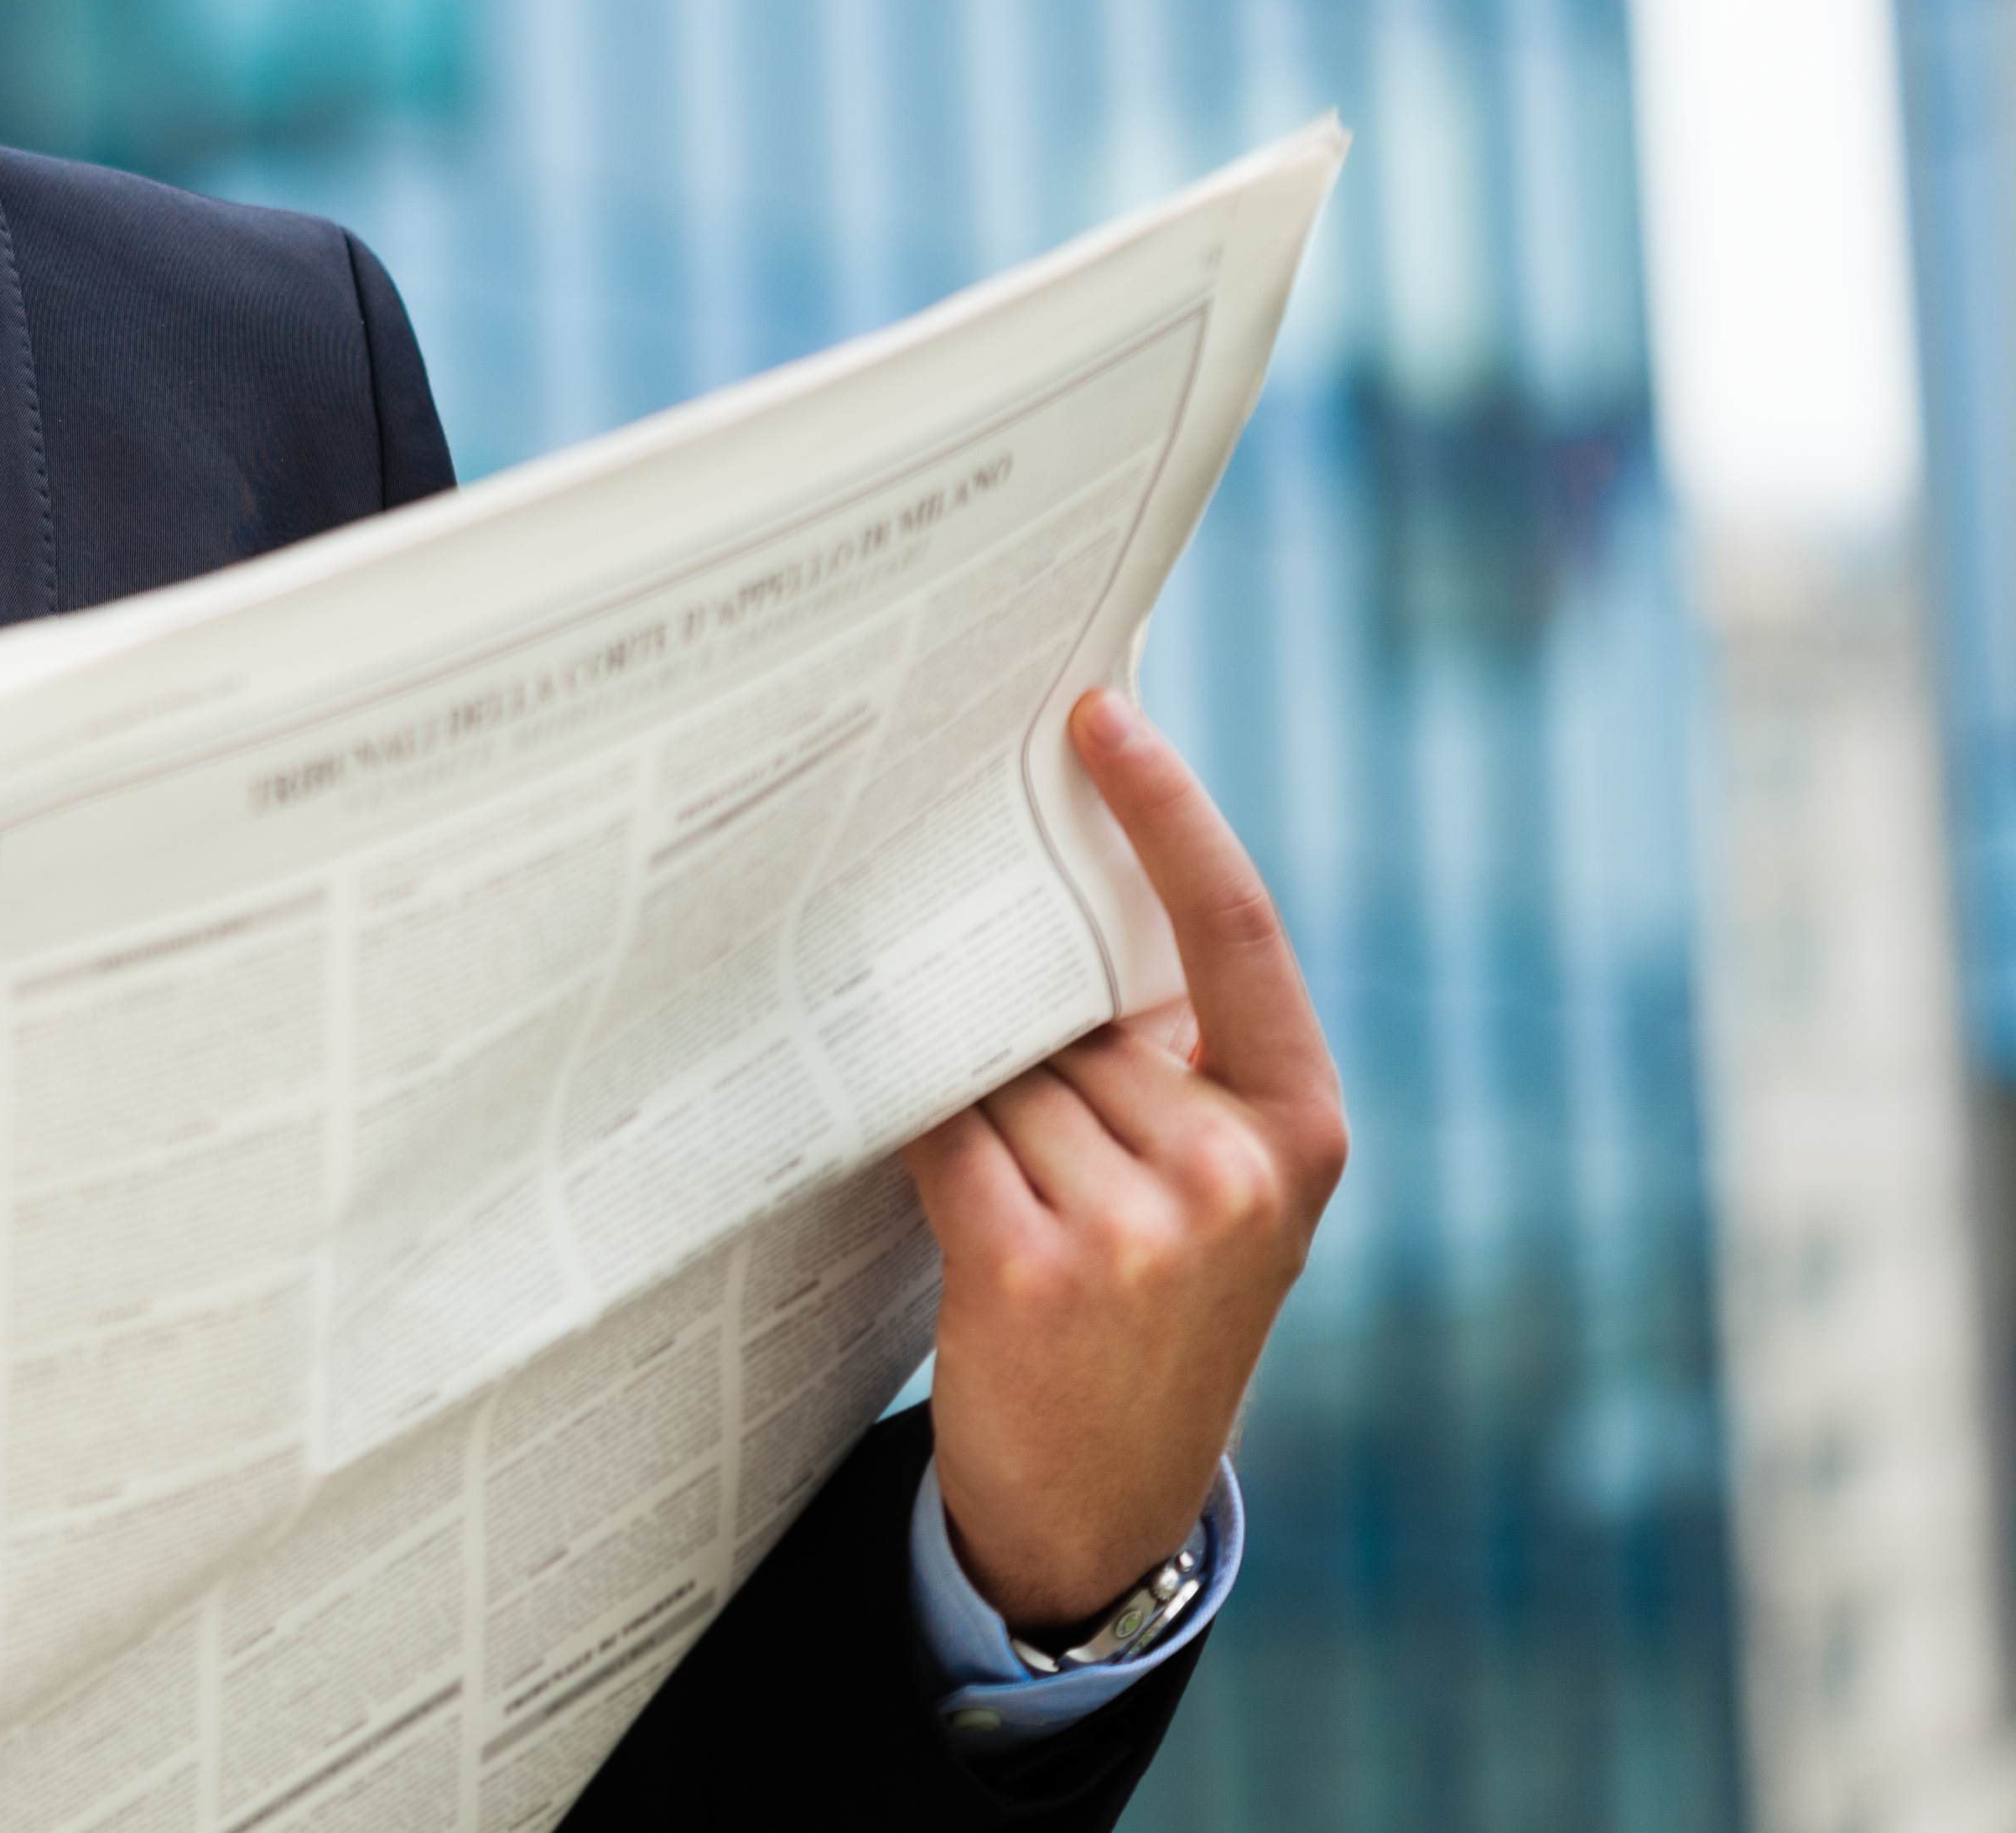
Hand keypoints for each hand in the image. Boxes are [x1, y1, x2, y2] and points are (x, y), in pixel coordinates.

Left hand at [901, 688, 1346, 1632]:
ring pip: (1000, 1071)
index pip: (1232, 927)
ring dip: (971, 1101)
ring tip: (1001, 1194)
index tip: (1102, 712)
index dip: (1167, 809)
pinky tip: (936, 1187)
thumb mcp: (1210, 1191)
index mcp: (1299, 1125)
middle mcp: (1238, 1166)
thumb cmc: (1145, 1317)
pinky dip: (921, 1135)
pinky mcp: (1041, 1262)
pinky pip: (946, 1133)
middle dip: (1019, 1025)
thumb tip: (1042, 903)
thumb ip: (1167, 1064)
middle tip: (1004, 1091)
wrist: (1099, 1507)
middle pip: (1074, 1010)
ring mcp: (1147, 1219)